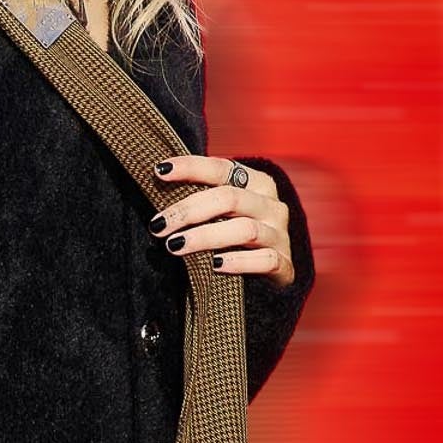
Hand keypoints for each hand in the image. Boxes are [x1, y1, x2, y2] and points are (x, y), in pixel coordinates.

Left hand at [147, 155, 294, 283]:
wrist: (269, 275)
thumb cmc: (234, 237)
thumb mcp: (221, 213)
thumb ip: (200, 199)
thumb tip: (157, 184)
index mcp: (256, 183)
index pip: (222, 169)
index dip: (191, 167)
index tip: (160, 171)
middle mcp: (272, 205)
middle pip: (229, 198)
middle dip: (189, 210)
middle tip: (158, 225)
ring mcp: (280, 235)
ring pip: (244, 229)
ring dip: (205, 237)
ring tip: (174, 246)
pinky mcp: (285, 266)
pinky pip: (265, 260)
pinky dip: (239, 261)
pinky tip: (215, 265)